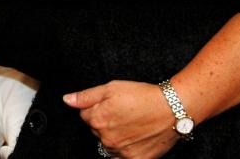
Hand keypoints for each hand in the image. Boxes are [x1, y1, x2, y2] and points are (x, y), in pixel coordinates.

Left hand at [64, 80, 178, 158]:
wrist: (172, 109)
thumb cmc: (143, 96)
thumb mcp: (111, 88)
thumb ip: (86, 96)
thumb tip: (67, 100)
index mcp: (97, 119)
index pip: (85, 115)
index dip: (97, 108)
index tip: (111, 105)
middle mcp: (106, 138)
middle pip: (96, 130)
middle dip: (105, 121)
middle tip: (123, 112)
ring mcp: (120, 151)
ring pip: (108, 144)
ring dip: (114, 136)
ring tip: (131, 124)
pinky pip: (120, 158)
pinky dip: (123, 150)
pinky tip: (133, 139)